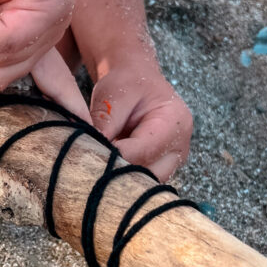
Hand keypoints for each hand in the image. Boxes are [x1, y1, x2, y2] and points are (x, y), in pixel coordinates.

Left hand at [90, 66, 192, 181]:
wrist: (137, 82)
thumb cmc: (127, 83)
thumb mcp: (113, 95)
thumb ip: (104, 123)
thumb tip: (88, 151)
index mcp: (175, 122)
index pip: (143, 152)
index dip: (113, 158)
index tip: (87, 158)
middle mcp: (179, 147)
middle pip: (147, 174)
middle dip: (116, 172)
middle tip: (86, 167)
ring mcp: (172, 162)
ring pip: (143, 184)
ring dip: (118, 179)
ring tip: (94, 167)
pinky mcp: (160, 169)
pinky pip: (140, 183)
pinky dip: (121, 179)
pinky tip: (103, 170)